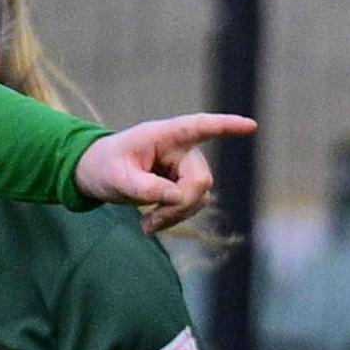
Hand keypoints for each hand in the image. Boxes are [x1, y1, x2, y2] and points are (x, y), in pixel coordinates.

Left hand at [76, 114, 253, 234]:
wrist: (99, 174)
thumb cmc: (105, 165)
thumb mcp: (115, 177)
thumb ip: (143, 186)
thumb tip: (177, 196)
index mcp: (164, 135)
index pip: (199, 126)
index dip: (225, 126)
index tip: (250, 125)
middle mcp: (182, 148)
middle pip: (200, 179)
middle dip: (179, 204)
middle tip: (150, 221)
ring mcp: (187, 167)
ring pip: (199, 196)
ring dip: (176, 214)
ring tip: (146, 224)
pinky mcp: (186, 183)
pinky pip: (192, 204)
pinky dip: (175, 217)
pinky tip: (152, 223)